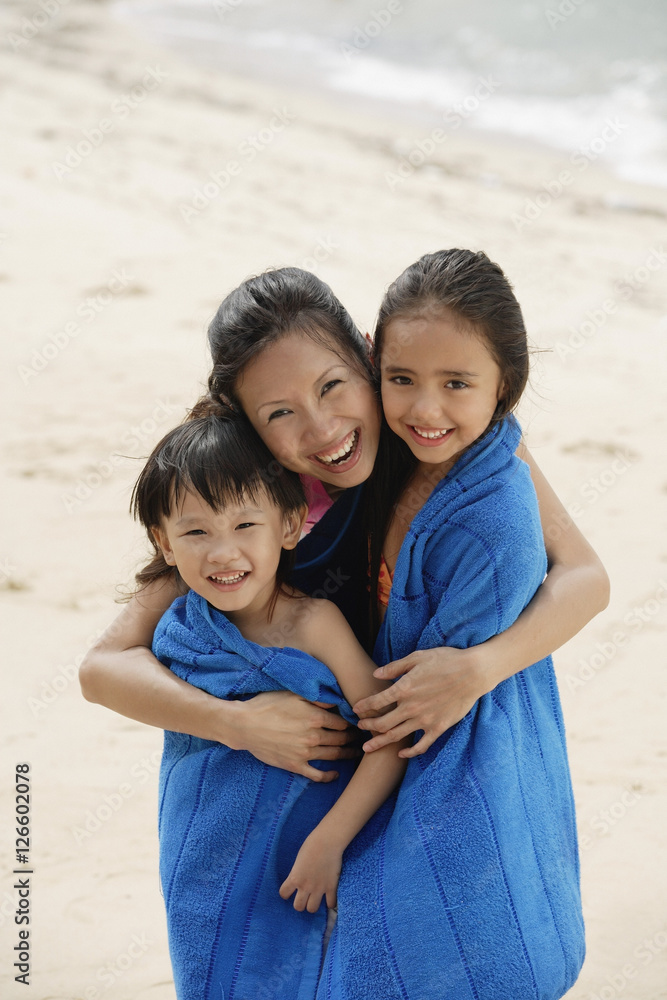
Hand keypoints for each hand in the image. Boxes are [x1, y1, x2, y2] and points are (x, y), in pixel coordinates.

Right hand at [233, 691, 360, 781]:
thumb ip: (316, 698)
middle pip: (341, 739)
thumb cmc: (267, 705)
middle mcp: (314, 736)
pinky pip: (317, 774)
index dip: (351, 723)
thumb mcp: (293, 694)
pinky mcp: (295, 765)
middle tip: (360, 738)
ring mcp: (305, 753)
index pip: (342, 722)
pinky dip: (329, 776)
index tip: (357, 724)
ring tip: (355, 753)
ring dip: (347, 754)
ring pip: (334, 756)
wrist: (244, 725)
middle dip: (353, 738)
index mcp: (315, 717)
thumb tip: (336, 701)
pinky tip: (335, 774)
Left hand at [279, 832, 342, 911]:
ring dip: (313, 904)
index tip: (290, 891)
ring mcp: (319, 888)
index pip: (284, 894)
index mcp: (294, 878)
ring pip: (312, 909)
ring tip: (316, 898)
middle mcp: (305, 886)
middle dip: (301, 903)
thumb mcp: (299, 860)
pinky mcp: (332, 887)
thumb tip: (299, 879)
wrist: (327, 841)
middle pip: (298, 907)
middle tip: (305, 896)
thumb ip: (298, 872)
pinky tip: (330, 897)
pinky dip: (330, 902)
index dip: (286, 893)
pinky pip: (331, 904)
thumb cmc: (311, 845)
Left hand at [352, 646, 486, 756]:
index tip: (356, 709)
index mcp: (404, 688)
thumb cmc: (445, 660)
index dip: (364, 706)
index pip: (377, 701)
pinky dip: (409, 752)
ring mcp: (425, 720)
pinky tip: (401, 753)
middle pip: (382, 723)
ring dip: (380, 742)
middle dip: (368, 726)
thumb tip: (375, 674)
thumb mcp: (417, 658)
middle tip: (360, 727)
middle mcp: (411, 707)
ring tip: (368, 747)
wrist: (473, 672)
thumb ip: (395, 667)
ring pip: (396, 736)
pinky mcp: (438, 728)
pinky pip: (421, 745)